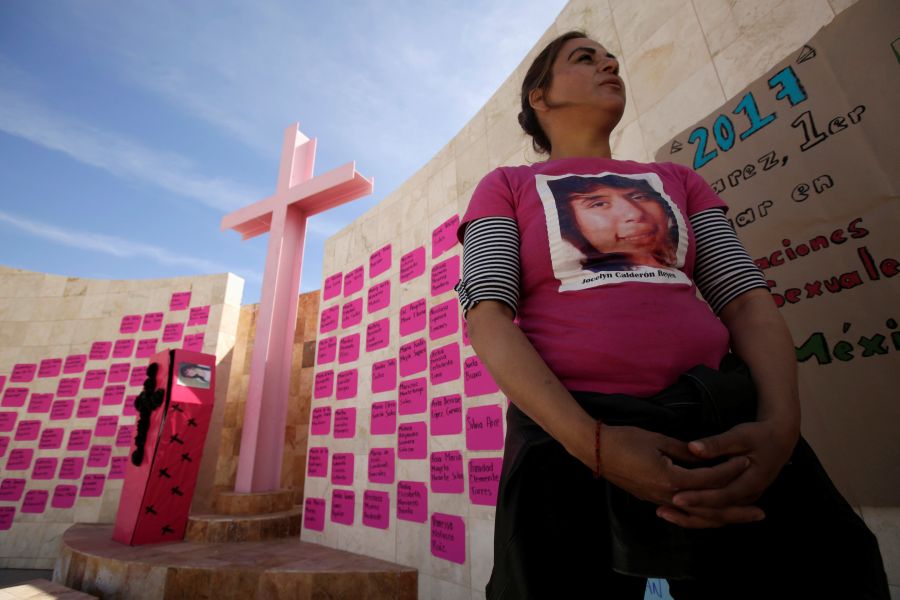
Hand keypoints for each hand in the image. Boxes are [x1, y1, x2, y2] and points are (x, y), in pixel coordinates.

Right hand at [599, 425, 754, 510]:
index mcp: (670, 479)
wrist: (596, 450)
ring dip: (721, 518)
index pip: (709, 479)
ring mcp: (659, 500)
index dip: (730, 470)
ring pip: (697, 516)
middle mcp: (667, 496)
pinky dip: (700, 516)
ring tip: (741, 518)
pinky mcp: (652, 499)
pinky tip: (710, 516)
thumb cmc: (625, 439)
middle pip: (709, 508)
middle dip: (736, 511)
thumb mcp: (658, 440)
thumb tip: (707, 456)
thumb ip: (685, 451)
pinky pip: (683, 513)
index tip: (747, 462)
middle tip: (761, 513)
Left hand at [659, 420, 798, 527]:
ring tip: (664, 514)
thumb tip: (693, 447)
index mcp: (751, 481)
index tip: (676, 497)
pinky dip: (698, 514)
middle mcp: (748, 495)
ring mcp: (744, 499)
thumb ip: (717, 444)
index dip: (698, 498)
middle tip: (662, 511)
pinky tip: (677, 511)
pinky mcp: (738, 499)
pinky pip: (717, 512)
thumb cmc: (759, 435)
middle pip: (716, 512)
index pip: (721, 496)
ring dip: (690, 517)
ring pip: (715, 516)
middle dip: (688, 513)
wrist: (780, 440)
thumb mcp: (740, 435)